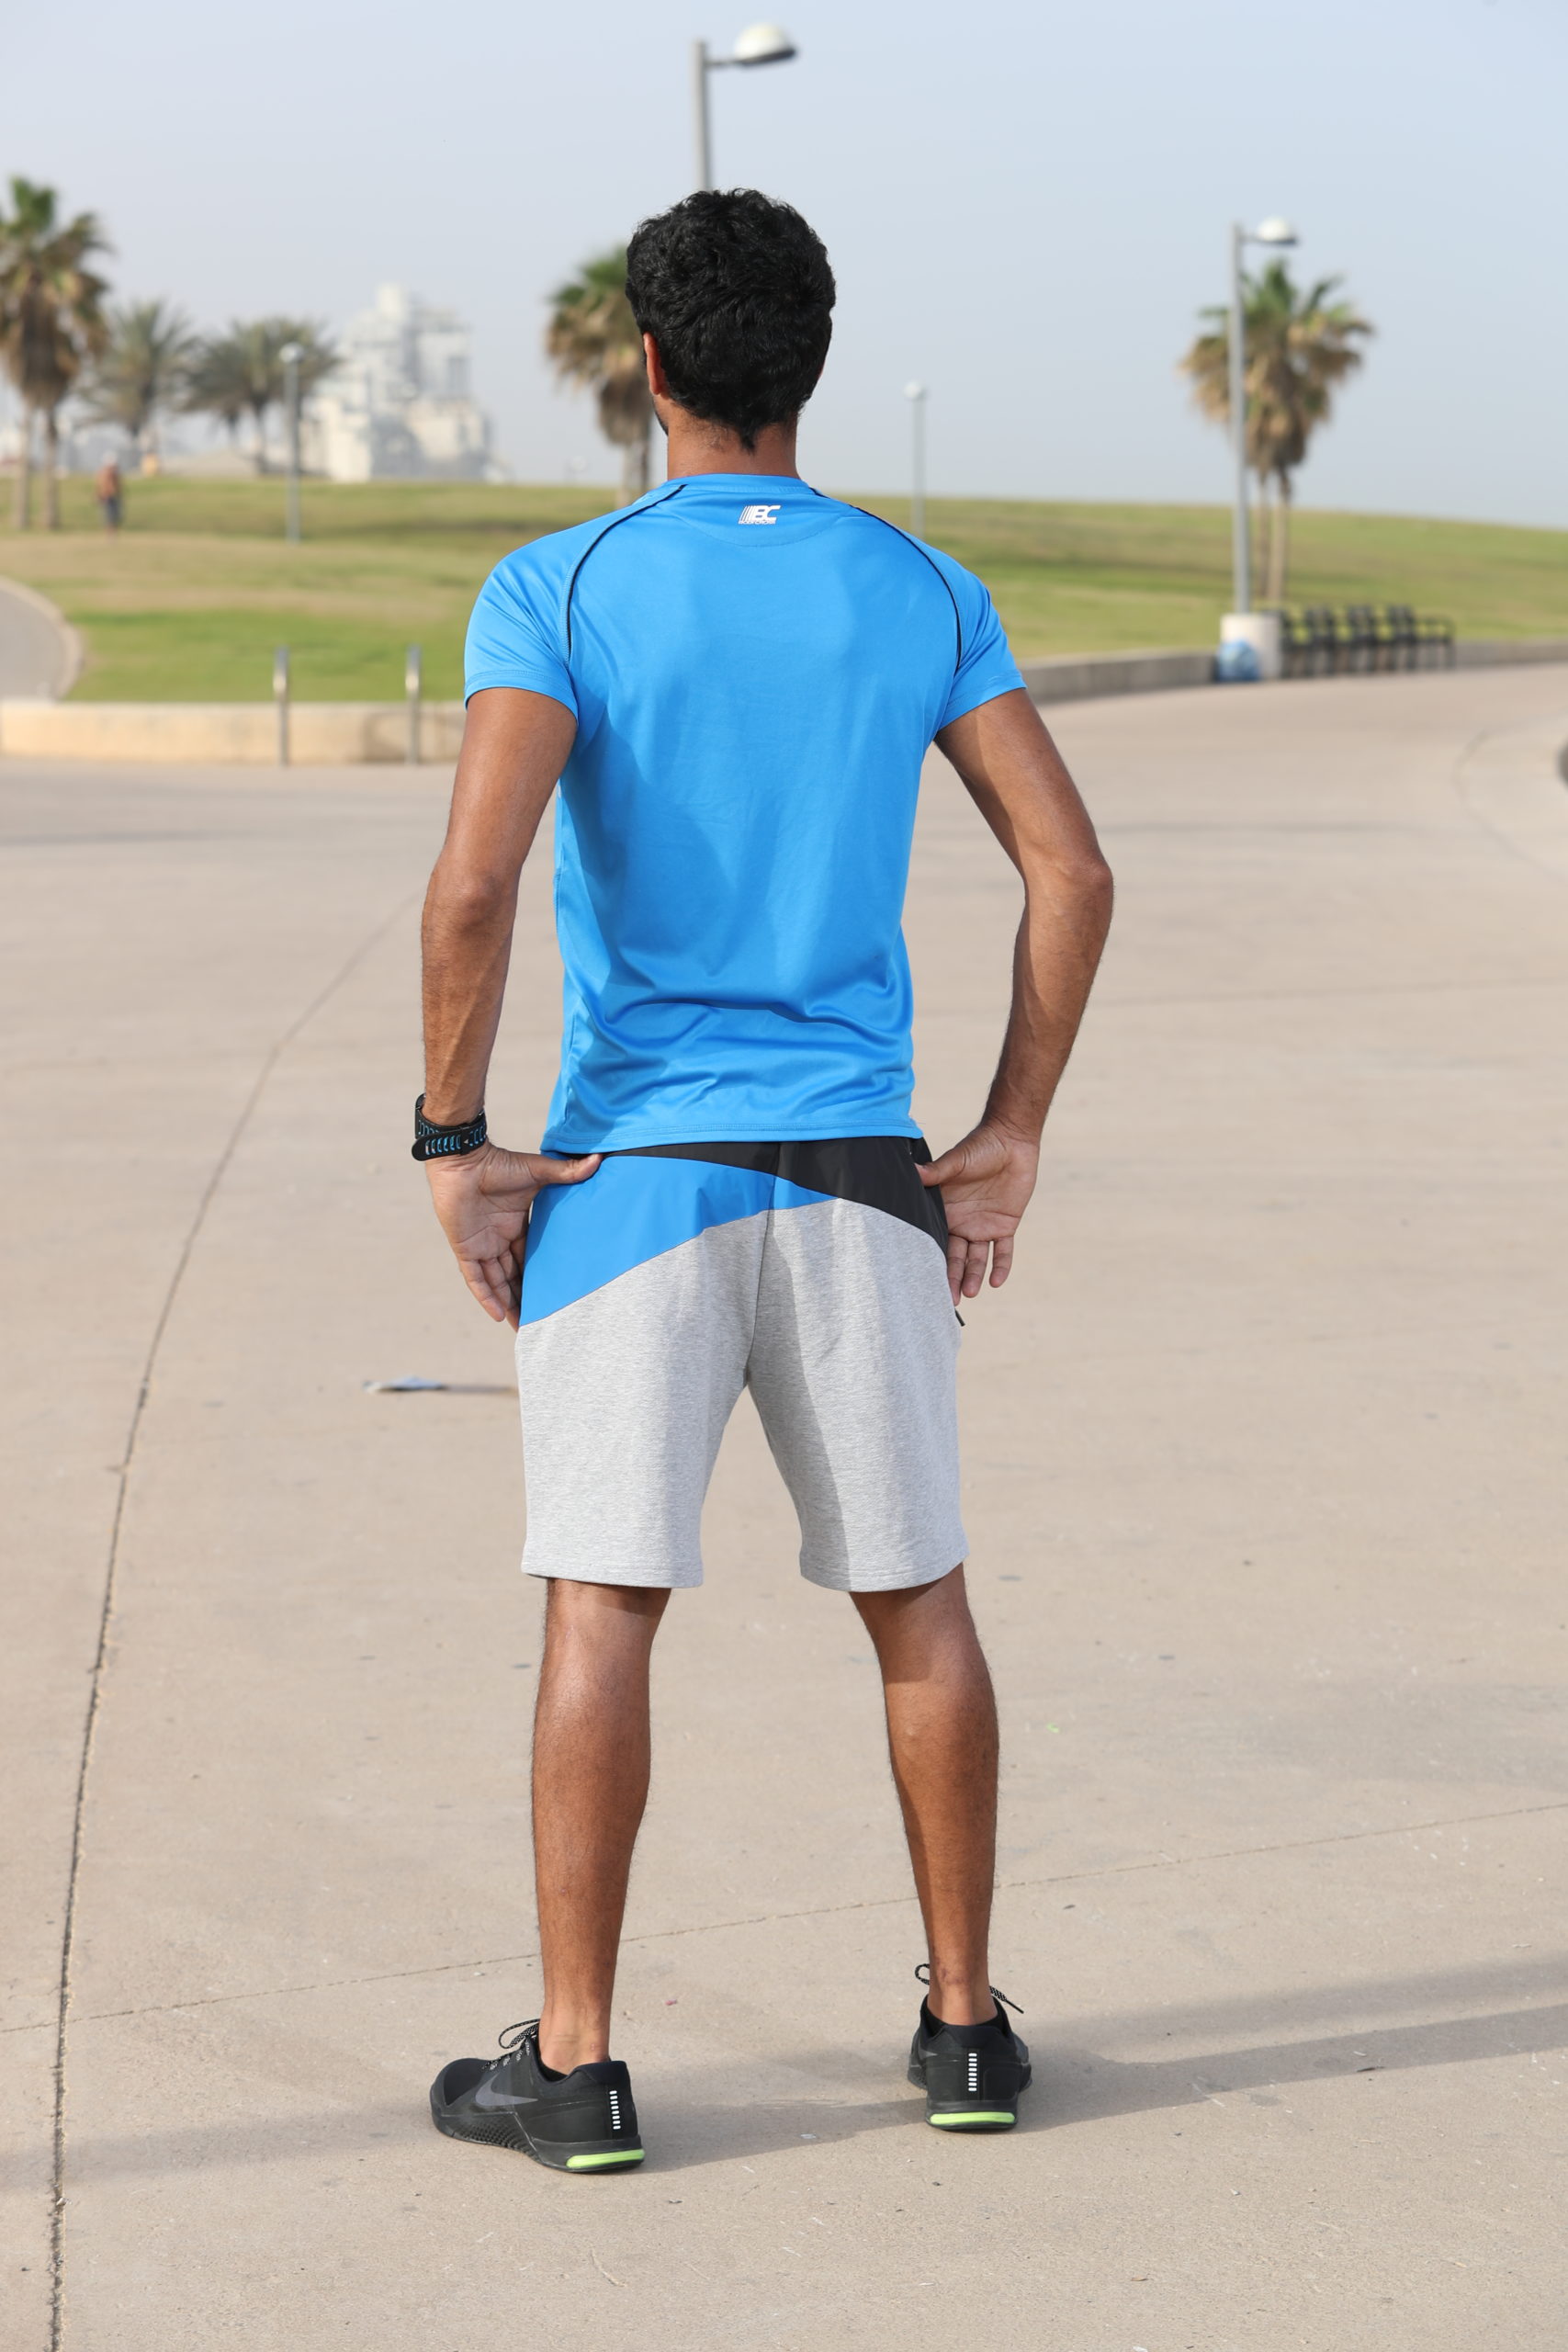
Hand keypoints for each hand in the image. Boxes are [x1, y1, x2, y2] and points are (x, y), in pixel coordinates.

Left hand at [425, 1143, 600, 1327]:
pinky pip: (475, 1279)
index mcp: (516, 1225)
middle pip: (515, 1276)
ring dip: (509, 1304)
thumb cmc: (498, 1163)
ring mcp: (482, 1246)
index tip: (554, 1294)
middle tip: (541, 1320)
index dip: (540, 1276)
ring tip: (523, 1327)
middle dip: (526, 1298)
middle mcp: (499, 1239)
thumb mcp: (537, 1172)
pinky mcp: (465, 1249)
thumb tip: (598, 1160)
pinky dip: (486, 1296)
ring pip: (497, 1283)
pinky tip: (499, 1316)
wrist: (464, 1161)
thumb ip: (565, 1173)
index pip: (530, 1258)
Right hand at [920, 1123, 1039, 1303]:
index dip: (932, 1258)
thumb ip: (937, 1171)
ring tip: (969, 1293)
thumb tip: (912, 1171)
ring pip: (977, 1258)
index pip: (937, 1239)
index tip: (923, 1279)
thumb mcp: (957, 1160)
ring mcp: (983, 1226)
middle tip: (947, 1300)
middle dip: (951, 1277)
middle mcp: (962, 1222)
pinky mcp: (1005, 1225)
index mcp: (945, 1210)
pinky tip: (996, 1282)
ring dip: (973, 1275)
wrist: (1011, 1140)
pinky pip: (1003, 1250)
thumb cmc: (980, 1146)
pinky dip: (1001, 1266)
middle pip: (955, 1256)